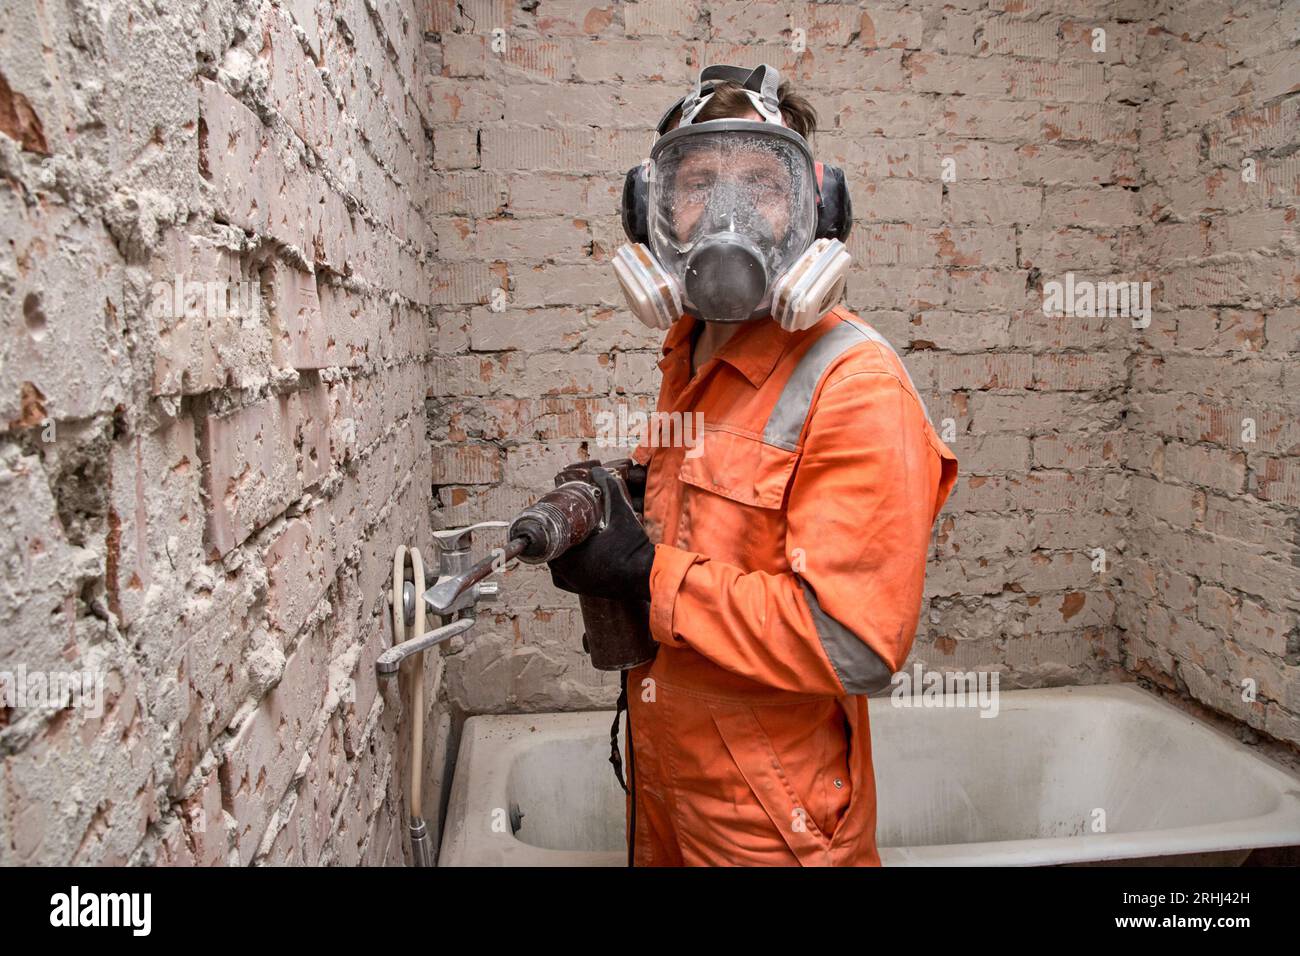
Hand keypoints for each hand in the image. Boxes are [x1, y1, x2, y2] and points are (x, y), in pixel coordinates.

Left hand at [548, 466, 653, 601]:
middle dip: (557, 541)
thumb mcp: (621, 515)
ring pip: (556, 570)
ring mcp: (578, 585)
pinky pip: (564, 582)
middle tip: (566, 527)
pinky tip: (576, 559)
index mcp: (573, 558)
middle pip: (551, 555)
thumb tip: (598, 471)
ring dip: (560, 557)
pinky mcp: (586, 591)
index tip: (559, 521)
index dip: (552, 530)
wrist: (649, 576)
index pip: (550, 542)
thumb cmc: (634, 548)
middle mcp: (571, 574)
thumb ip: (610, 490)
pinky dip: (566, 572)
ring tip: (570, 541)